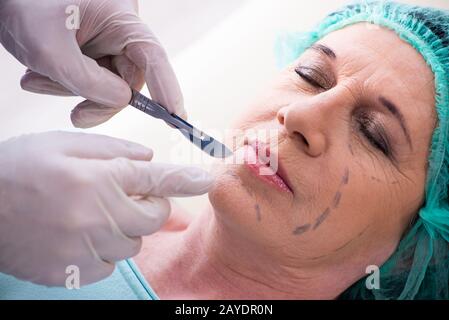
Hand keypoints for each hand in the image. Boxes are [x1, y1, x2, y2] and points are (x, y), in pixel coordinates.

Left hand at [0, 0, 184, 126]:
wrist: (0, 0)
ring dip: (72, 92)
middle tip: (77, 116)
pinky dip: (64, 86)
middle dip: (98, 101)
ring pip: (106, 87)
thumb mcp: (51, 51)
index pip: (153, 58)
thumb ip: (89, 82)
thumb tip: (122, 101)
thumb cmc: (23, 6)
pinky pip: (89, 82)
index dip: (168, 89)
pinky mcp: (90, 55)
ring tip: (35, 80)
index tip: (177, 118)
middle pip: (127, 82)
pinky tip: (37, 77)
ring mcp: (104, 45)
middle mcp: (118, 33)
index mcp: (120, 21)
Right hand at [0, 131, 212, 285]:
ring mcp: (86, 249)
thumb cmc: (20, 169)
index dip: (187, 180)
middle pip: (153, 216)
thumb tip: (149, 159)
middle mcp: (98, 217)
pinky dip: (104, 248)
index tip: (208, 180)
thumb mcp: (65, 145)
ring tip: (89, 212)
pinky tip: (78, 233)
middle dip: (146, 203)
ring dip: (123, 226)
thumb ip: (114, 150)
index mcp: (98, 179)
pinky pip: (110, 262)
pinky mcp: (74, 273)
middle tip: (120, 192)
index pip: (157, 180)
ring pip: (133, 241)